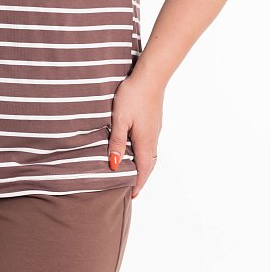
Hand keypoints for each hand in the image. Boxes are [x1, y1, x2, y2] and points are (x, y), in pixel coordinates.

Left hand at [108, 71, 164, 197]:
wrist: (150, 75)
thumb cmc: (133, 96)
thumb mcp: (120, 119)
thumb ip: (117, 142)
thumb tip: (115, 165)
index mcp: (145, 142)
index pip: (143, 170)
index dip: (138, 183)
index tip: (132, 196)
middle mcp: (153, 138)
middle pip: (149, 164)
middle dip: (141, 177)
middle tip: (132, 187)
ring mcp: (155, 128)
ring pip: (150, 152)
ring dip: (143, 164)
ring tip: (132, 170)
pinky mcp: (154, 120)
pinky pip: (150, 142)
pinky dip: (143, 151)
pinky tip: (135, 146)